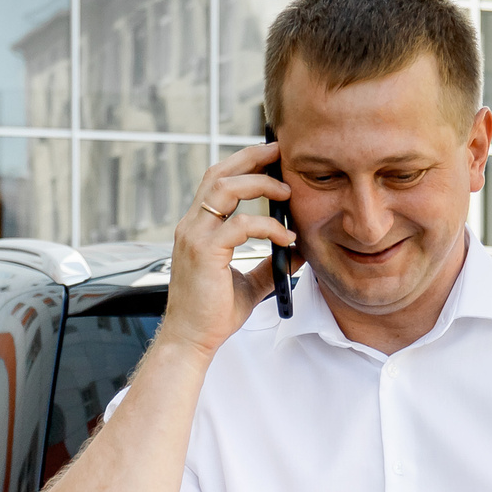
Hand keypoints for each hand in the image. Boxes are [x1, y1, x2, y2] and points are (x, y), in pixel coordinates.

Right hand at [161, 141, 295, 359]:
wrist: (192, 340)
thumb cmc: (214, 313)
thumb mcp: (250, 283)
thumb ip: (271, 264)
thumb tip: (300, 250)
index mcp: (199, 227)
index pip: (219, 181)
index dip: (244, 163)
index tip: (272, 156)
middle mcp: (192, 225)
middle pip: (219, 173)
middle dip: (251, 157)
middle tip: (281, 151)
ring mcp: (195, 236)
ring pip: (225, 188)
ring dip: (260, 183)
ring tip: (288, 192)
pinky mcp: (204, 252)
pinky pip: (240, 225)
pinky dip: (268, 226)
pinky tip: (288, 237)